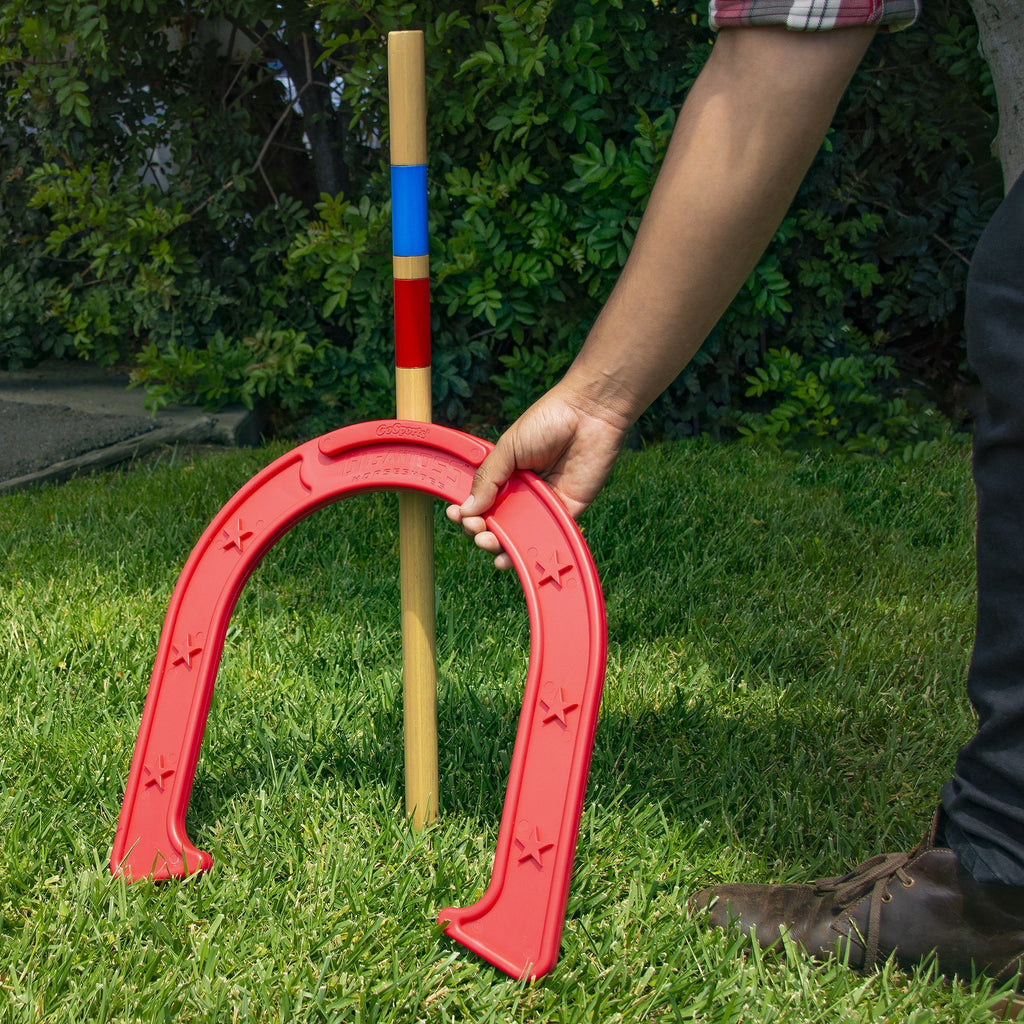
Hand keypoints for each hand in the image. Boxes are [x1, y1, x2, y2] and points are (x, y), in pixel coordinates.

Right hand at [447, 382, 628, 568]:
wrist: (588, 414)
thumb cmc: (547, 421)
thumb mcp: (507, 447)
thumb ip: (487, 478)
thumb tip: (466, 509)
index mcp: (506, 474)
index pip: (481, 500)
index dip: (468, 511)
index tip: (455, 514)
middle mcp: (523, 492)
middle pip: (498, 521)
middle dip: (482, 530)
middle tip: (476, 530)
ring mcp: (544, 503)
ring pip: (520, 533)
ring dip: (502, 544)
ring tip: (489, 544)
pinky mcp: (568, 511)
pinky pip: (548, 534)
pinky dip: (531, 548)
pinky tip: (511, 556)